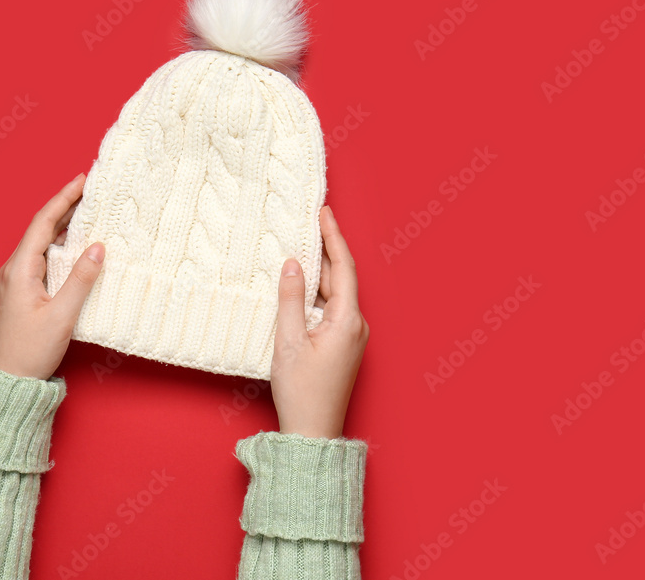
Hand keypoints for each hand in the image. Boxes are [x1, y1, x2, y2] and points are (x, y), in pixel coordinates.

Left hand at [0, 173, 104, 378]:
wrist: (9, 380)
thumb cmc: (31, 351)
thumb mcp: (62, 315)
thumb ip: (81, 279)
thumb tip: (98, 247)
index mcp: (20, 269)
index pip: (43, 222)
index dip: (64, 198)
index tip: (82, 180)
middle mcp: (14, 269)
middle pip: (43, 228)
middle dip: (67, 207)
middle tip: (92, 191)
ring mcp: (17, 280)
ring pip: (43, 243)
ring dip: (65, 227)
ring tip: (90, 212)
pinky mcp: (23, 291)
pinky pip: (43, 259)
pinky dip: (62, 247)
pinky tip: (78, 247)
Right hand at [271, 205, 367, 438]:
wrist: (313, 432)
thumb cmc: (301, 392)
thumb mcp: (288, 341)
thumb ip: (290, 299)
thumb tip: (293, 264)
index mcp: (347, 321)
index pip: (344, 267)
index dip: (333, 236)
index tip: (324, 212)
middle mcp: (356, 326)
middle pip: (341, 277)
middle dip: (326, 249)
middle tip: (309, 221)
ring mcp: (351, 337)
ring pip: (336, 293)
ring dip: (320, 270)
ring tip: (302, 245)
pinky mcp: (342, 345)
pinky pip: (332, 308)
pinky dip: (318, 291)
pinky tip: (302, 283)